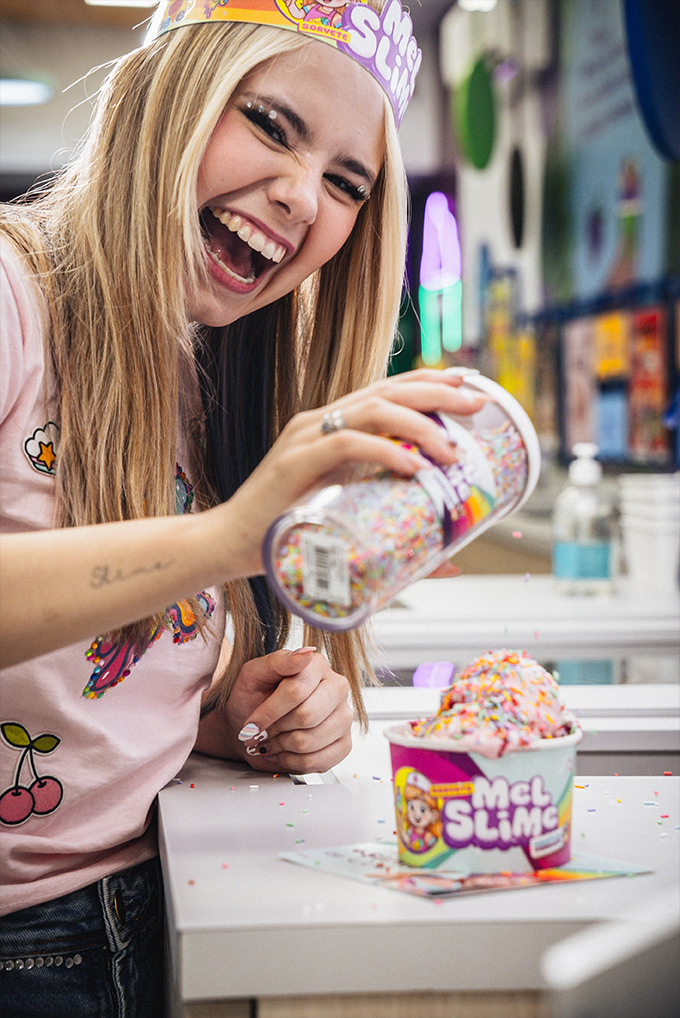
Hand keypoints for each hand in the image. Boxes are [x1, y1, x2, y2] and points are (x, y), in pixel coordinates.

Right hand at [217, 368, 485, 577]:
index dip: (431, 382)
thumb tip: (451, 566)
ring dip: (418, 425)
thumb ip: (400, 543)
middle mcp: (321, 423)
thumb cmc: (287, 536)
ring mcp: (306, 439)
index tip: (471, 386)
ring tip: (451, 449)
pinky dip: (383, 451)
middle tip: (477, 404)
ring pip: (372, 411)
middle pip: (388, 391)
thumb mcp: (352, 531)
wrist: (228, 547)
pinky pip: (344, 444)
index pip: (389, 390)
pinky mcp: (293, 462)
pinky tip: (412, 466)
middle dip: (438, 393)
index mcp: (335, 428)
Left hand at [221, 647, 353, 774]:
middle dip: (276, 729)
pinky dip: (293, 762)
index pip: (296, 691)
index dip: (269, 712)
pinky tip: (285, 752)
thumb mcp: (254, 674)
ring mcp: (344, 716)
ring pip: (310, 742)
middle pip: (306, 717)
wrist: (252, 726)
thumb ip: (278, 661)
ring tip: (272, 740)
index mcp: (317, 665)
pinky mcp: (344, 743)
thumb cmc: (253, 698)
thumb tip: (305, 654)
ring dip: (281, 747)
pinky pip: (319, 762)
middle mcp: (337, 688)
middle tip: (261, 732)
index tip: (251, 723)